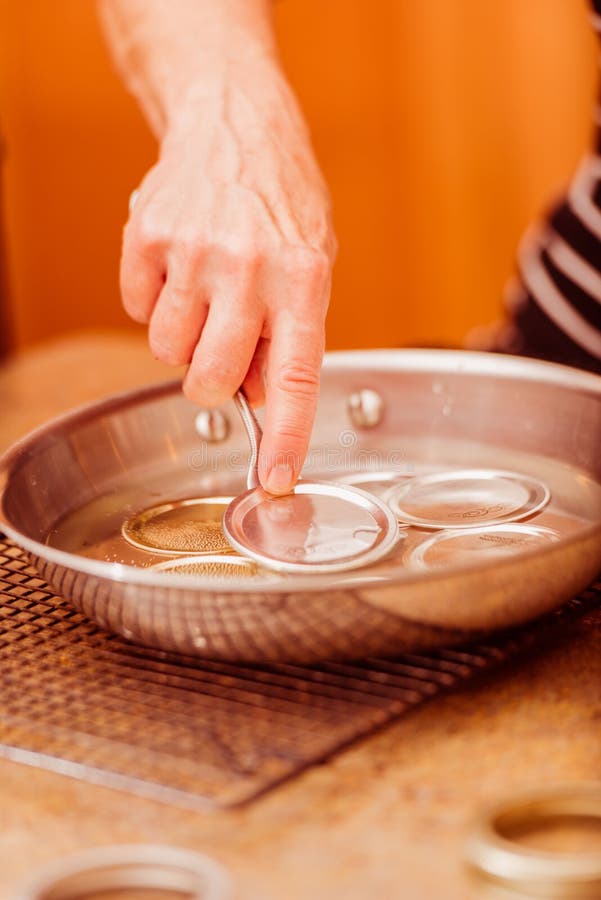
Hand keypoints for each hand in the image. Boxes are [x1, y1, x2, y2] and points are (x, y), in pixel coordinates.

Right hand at [121, 57, 335, 493]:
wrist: (235, 124)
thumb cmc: (282, 204)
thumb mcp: (313, 266)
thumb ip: (291, 335)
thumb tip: (262, 400)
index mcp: (303, 282)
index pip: (295, 379)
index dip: (284, 438)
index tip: (274, 480)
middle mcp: (249, 270)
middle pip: (210, 379)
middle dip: (212, 383)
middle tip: (221, 351)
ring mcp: (194, 251)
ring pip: (166, 350)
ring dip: (183, 337)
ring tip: (205, 291)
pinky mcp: (148, 236)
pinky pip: (136, 309)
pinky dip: (155, 299)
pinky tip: (180, 265)